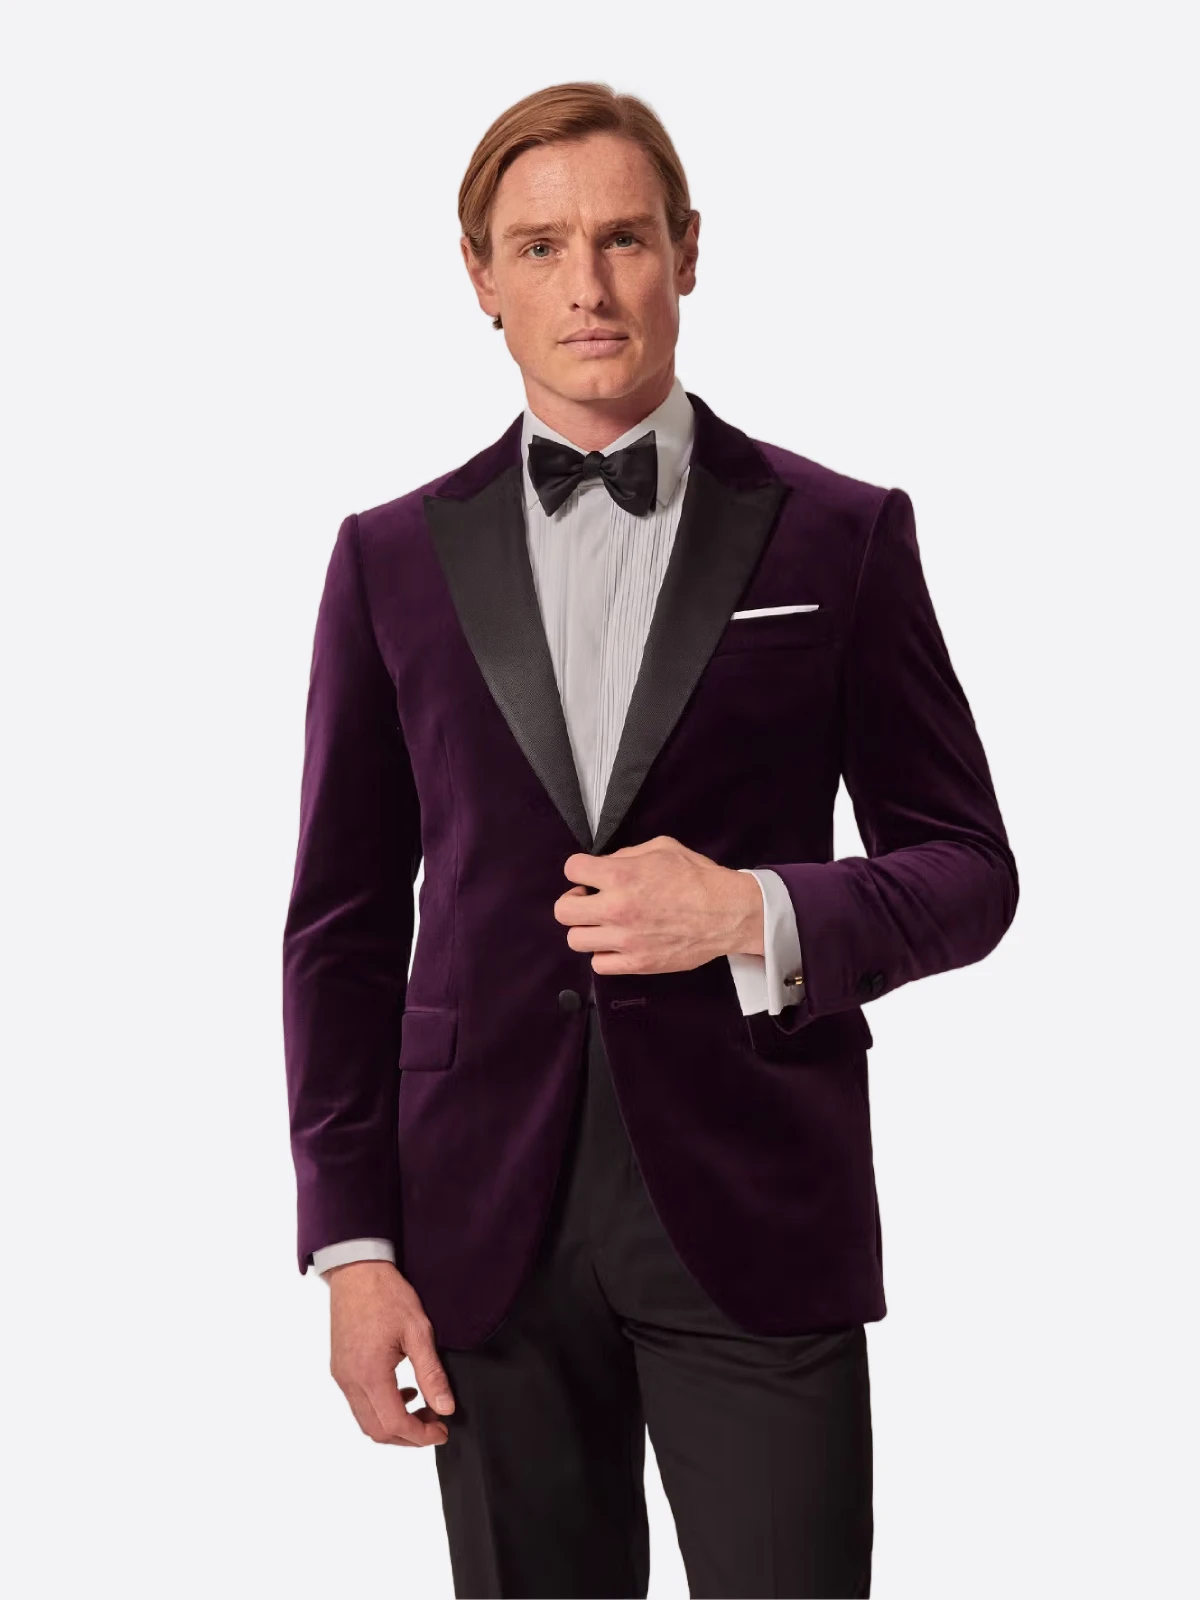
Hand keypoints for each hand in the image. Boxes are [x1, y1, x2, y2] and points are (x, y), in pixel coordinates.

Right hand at [326, 1260, 455, 1445]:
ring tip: (422, 1409)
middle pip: (377, 1431)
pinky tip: (403, 1392)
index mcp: (370, 1374)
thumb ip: (431, 1373)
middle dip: (408, 1436)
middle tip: (435, 1425)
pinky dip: (381, 1409)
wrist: (356, 1271)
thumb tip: (445, 1407)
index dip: (421, 1436)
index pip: (395, 1424)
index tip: (442, 1432)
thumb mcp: (418, 1331)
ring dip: (393, 1424)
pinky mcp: (340, 1368)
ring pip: (365, 1421)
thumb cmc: (386, 1295)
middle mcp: (350, 1381)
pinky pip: (358, 1403)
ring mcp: (341, 1376)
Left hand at [555, 835, 764, 974]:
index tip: (589, 875)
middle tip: (590, 901)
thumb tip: (605, 865)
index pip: (571, 869)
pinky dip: (603, 953)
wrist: (727, 913)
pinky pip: (598, 964)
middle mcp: (616, 908)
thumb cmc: (699, 878)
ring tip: (605, 924)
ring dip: (587, 929)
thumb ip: (627, 855)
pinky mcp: (636, 963)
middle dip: (573, 902)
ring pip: (575, 939)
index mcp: (620, 875)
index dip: (579, 870)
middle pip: (563, 911)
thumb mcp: (662, 848)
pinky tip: (617, 943)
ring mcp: (624, 939)